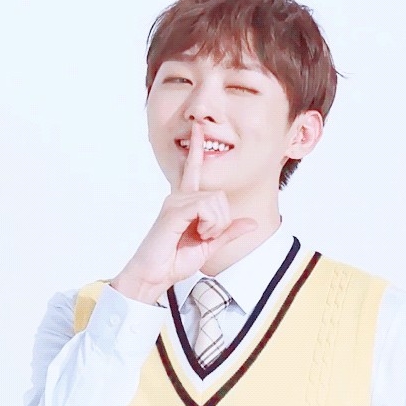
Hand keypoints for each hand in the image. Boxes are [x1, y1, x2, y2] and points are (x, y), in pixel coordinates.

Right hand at [111, 122, 256, 302]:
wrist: (153, 276)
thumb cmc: (174, 261)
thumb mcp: (209, 246)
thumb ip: (229, 232)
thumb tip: (252, 223)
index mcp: (186, 202)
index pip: (193, 170)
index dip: (197, 149)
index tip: (198, 129)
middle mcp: (179, 197)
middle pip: (219, 196)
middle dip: (221, 221)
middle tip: (205, 236)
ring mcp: (175, 202)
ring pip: (215, 201)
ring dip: (215, 225)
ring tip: (199, 237)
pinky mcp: (174, 210)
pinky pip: (205, 207)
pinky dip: (209, 224)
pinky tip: (198, 234)